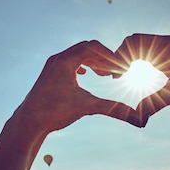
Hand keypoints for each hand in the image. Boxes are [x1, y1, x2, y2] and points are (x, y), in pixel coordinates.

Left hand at [17, 40, 139, 134]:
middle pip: (86, 48)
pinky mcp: (49, 73)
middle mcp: (58, 59)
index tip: (122, 68)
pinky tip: (87, 75)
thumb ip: (114, 110)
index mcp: (66, 61)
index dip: (110, 56)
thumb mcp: (87, 107)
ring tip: (105, 75)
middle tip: (117, 72)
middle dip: (104, 58)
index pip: (93, 47)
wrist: (28, 122)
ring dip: (93, 61)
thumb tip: (140, 121)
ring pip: (77, 54)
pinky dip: (82, 65)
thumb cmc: (55, 113)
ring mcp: (52, 65)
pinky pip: (69, 61)